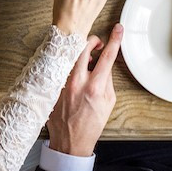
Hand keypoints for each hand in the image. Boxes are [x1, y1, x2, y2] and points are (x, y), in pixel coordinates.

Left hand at [47, 23, 122, 156]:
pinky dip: (70, 64)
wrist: (70, 141)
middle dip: (92, 41)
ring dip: (80, 52)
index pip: (107, 56)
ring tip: (87, 61)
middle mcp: (76, 82)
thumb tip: (105, 63)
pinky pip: (62, 66)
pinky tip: (75, 72)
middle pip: (83, 47)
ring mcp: (62, 83)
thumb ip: (108, 79)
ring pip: (70, 54)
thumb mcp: (108, 102)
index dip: (114, 40)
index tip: (118, 29)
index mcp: (94, 87)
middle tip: (97, 44)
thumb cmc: (91, 124)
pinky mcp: (53, 86)